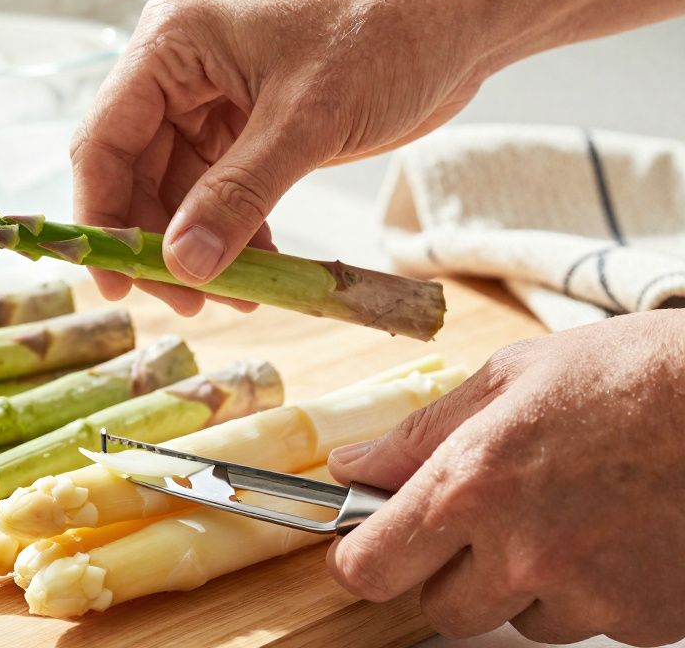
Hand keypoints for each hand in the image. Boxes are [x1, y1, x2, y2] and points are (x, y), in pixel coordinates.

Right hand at [69, 0, 492, 315]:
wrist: (455, 22)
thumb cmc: (383, 37)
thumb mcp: (305, 123)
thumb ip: (238, 196)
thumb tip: (185, 264)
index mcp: (171, 45)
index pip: (105, 140)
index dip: (100, 216)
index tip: (115, 280)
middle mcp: (179, 71)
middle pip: (135, 173)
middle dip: (159, 241)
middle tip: (188, 300)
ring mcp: (211, 100)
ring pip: (177, 192)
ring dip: (199, 246)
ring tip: (235, 294)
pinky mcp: (246, 127)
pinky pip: (218, 193)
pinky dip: (233, 233)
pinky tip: (258, 270)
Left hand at [327, 310, 684, 645]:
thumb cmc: (634, 374)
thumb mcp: (511, 377)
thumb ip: (420, 434)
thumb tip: (354, 466)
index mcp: (472, 485)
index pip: (372, 569)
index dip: (361, 559)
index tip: (367, 545)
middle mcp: (522, 552)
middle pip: (439, 608)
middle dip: (446, 570)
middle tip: (482, 519)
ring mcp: (588, 594)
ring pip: (516, 620)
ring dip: (522, 583)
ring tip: (565, 513)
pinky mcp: (644, 619)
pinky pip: (588, 624)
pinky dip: (590, 590)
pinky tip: (612, 531)